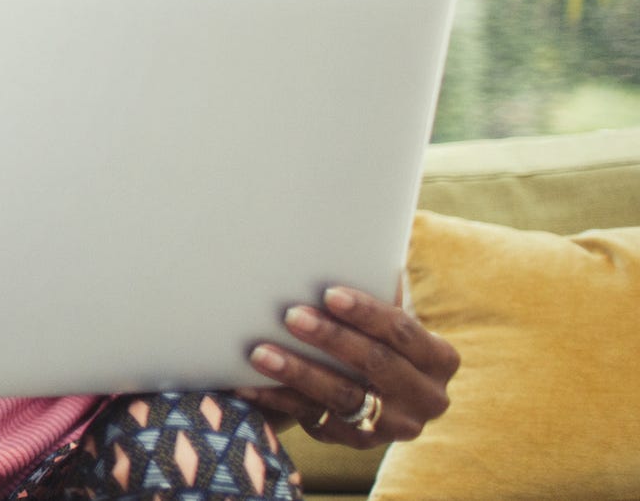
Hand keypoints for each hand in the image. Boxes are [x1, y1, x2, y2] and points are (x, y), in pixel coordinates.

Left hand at [240, 284, 458, 447]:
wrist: (382, 389)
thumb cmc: (377, 334)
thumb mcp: (387, 317)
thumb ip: (378, 291)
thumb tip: (345, 244)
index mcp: (439, 359)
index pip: (403, 332)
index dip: (367, 313)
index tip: (328, 293)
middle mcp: (426, 398)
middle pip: (375, 364)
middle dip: (331, 339)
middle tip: (290, 316)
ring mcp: (393, 426)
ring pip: (343, 396)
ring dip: (299, 373)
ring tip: (260, 353)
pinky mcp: (358, 441)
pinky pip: (315, 420)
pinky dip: (279, 401)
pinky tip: (247, 386)